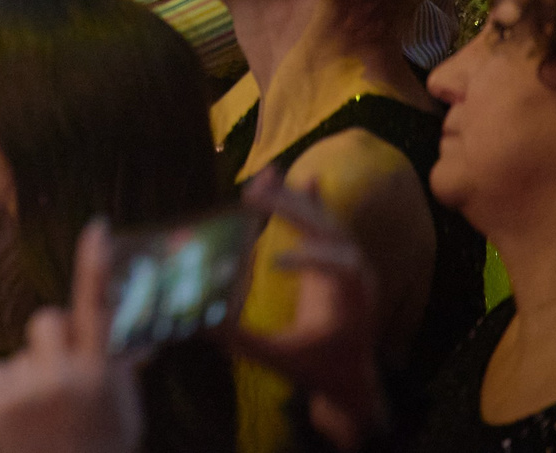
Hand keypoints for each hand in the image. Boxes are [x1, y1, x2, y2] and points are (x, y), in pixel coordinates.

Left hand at [0, 220, 144, 452]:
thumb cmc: (101, 448)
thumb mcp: (123, 410)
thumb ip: (120, 368)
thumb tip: (133, 330)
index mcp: (101, 376)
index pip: (99, 310)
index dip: (96, 267)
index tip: (96, 229)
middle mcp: (62, 376)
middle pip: (48, 320)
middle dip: (55, 340)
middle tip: (66, 376)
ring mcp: (25, 387)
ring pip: (24, 349)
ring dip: (34, 370)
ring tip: (45, 412)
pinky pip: (0, 370)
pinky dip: (10, 388)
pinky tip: (24, 419)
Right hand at [228, 171, 388, 450]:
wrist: (353, 378)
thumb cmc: (320, 371)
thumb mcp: (282, 361)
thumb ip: (244, 342)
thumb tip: (198, 325)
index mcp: (351, 303)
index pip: (342, 269)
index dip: (311, 260)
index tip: (273, 263)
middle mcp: (356, 278)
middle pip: (330, 233)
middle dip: (293, 211)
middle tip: (252, 197)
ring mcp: (349, 267)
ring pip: (326, 223)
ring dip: (294, 200)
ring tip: (263, 179)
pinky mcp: (335, 262)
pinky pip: (326, 225)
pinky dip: (312, 202)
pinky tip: (304, 177)